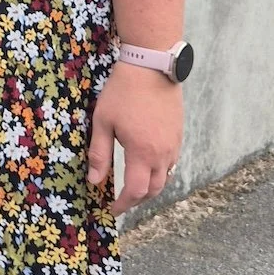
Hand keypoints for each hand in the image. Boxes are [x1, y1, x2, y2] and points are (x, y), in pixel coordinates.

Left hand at [86, 60, 182, 215]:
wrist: (151, 65)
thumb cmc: (123, 91)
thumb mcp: (103, 120)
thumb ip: (100, 153)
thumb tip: (95, 181)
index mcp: (143, 153)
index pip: (136, 191)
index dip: (124, 204)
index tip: (112, 209)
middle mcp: (163, 153)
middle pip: (154, 190)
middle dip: (137, 199)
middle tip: (122, 200)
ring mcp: (174, 144)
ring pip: (165, 177)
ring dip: (150, 187)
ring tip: (134, 185)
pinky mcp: (178, 134)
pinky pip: (171, 163)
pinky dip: (159, 171)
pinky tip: (146, 164)